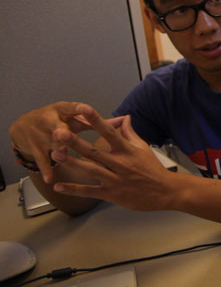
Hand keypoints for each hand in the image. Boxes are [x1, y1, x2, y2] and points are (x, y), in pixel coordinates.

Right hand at [8, 102, 123, 182]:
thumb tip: (125, 119)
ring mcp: (43, 136)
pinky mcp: (37, 149)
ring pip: (51, 145)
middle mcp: (52, 121)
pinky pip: (42, 161)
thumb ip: (100, 121)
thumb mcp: (77, 117)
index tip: (85, 108)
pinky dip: (46, 170)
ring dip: (56, 150)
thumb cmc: (60, 119)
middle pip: (59, 127)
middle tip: (65, 133)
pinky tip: (51, 180)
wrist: (26, 124)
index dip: (79, 109)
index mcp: (64, 110)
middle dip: (63, 131)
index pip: (72, 108)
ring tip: (61, 155)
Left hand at [50, 105, 174, 211]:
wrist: (164, 192)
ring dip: (72, 163)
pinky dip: (74, 189)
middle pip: (94, 151)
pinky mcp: (112, 194)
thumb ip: (130, 133)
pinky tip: (59, 186)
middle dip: (76, 142)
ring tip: (56, 154)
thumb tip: (125, 118)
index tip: (83, 109)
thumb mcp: (143, 148)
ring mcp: (115, 180)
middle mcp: (120, 164)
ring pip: (90, 170)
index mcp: (127, 150)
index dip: (96, 120)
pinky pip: (90, 191)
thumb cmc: (153, 169)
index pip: (109, 132)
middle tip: (59, 133)